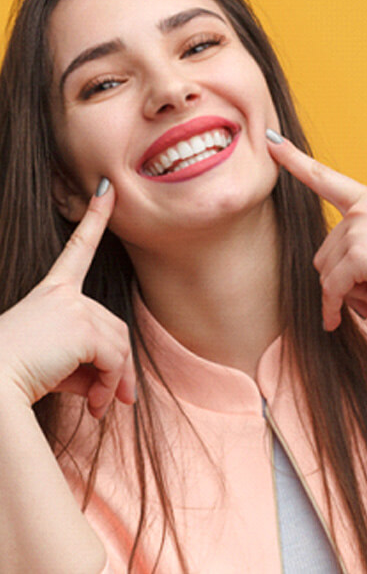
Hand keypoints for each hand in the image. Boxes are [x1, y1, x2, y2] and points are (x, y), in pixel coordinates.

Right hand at [0, 181, 134, 417]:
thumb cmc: (16, 378)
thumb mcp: (57, 367)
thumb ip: (89, 367)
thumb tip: (118, 390)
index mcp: (51, 293)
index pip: (77, 249)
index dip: (94, 219)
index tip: (108, 190)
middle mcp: (64, 294)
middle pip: (115, 326)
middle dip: (121, 367)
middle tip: (119, 401)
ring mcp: (74, 307)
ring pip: (119, 345)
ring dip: (117, 380)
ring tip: (103, 406)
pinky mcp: (82, 327)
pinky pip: (114, 358)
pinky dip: (112, 385)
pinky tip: (96, 406)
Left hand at [267, 133, 366, 330]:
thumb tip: (336, 289)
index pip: (326, 177)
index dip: (295, 159)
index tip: (272, 139)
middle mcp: (361, 210)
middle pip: (325, 253)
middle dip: (340, 282)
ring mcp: (359, 229)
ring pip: (327, 273)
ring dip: (345, 297)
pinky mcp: (359, 254)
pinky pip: (333, 289)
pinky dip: (335, 308)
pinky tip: (344, 321)